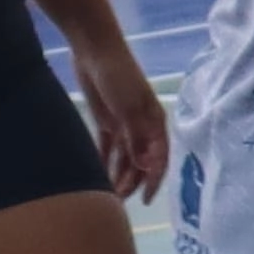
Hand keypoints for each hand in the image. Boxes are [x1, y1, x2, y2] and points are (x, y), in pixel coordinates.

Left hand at [73, 28, 171, 200]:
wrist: (95, 51)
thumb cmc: (119, 77)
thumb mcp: (130, 109)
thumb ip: (137, 139)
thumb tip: (146, 168)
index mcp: (154, 123)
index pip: (158, 158)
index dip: (153, 180)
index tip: (146, 200)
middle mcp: (142, 126)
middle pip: (140, 161)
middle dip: (132, 182)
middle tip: (118, 202)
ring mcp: (124, 124)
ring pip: (123, 157)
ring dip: (118, 175)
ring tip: (108, 194)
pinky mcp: (106, 120)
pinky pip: (107, 147)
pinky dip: (104, 161)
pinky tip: (97, 176)